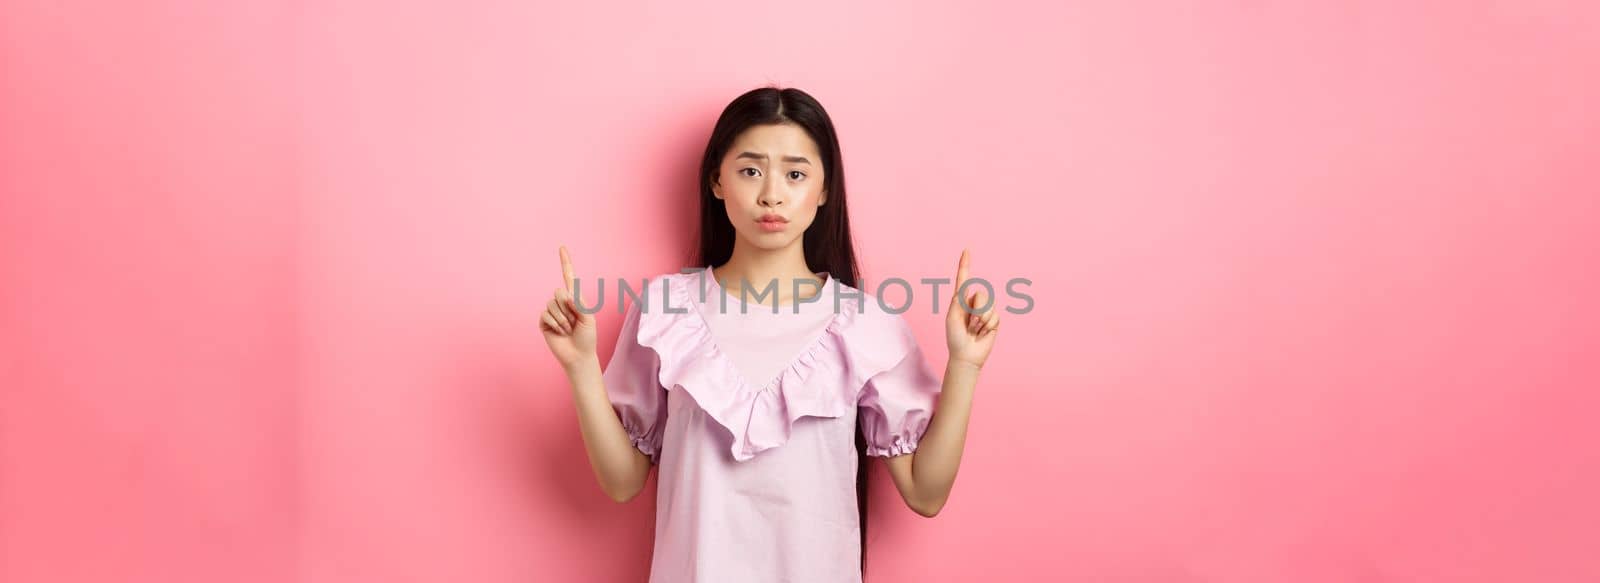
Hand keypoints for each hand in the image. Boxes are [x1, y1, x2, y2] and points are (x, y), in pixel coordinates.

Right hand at [540, 245, 597, 369]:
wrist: (578, 356)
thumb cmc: (587, 337)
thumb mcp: (588, 318)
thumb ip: (579, 304)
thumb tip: (565, 294)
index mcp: (575, 298)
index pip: (569, 277)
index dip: (565, 262)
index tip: (562, 247)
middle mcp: (562, 302)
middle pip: (559, 292)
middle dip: (568, 308)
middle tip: (574, 322)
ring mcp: (552, 311)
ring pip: (552, 304)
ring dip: (563, 319)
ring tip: (568, 329)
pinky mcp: (544, 321)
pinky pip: (546, 314)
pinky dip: (555, 324)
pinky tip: (559, 332)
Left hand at [945, 248, 999, 369]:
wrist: (966, 355)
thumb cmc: (955, 338)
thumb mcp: (952, 317)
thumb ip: (958, 301)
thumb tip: (965, 287)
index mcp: (960, 300)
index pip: (964, 279)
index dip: (965, 264)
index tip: (966, 250)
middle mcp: (973, 303)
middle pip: (981, 295)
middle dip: (975, 312)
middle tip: (969, 325)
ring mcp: (985, 311)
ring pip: (989, 306)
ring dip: (981, 321)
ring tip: (974, 331)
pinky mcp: (994, 320)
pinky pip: (995, 317)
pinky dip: (988, 326)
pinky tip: (982, 333)